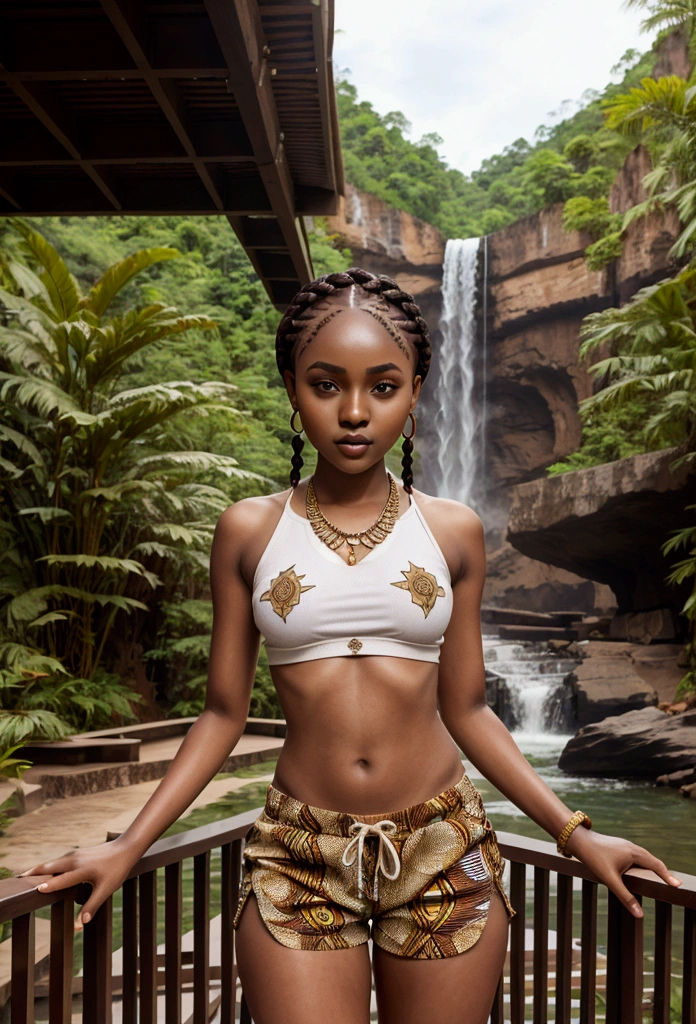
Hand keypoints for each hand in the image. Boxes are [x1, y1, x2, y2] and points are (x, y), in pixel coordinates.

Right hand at [17, 837, 137, 930]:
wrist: (125, 848)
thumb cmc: (117, 870)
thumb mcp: (107, 889)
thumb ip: (92, 906)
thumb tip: (80, 924)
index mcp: (82, 869)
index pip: (61, 879)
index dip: (49, 885)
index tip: (36, 890)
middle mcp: (74, 860)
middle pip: (49, 867)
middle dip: (34, 873)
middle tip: (18, 882)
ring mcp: (73, 855)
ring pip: (51, 863)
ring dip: (38, 870)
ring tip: (24, 879)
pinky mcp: (75, 854)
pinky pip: (56, 862)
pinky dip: (46, 868)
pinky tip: (40, 874)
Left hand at [564, 827, 680, 917]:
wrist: (578, 839)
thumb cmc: (594, 858)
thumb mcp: (610, 879)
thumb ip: (625, 897)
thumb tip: (639, 914)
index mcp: (634, 853)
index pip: (657, 865)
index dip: (668, 876)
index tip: (678, 885)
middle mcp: (633, 847)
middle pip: (653, 861)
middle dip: (662, 872)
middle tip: (672, 884)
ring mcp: (626, 846)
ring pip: (644, 857)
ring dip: (653, 867)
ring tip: (660, 879)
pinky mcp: (619, 847)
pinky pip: (636, 856)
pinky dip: (643, 864)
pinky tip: (640, 871)